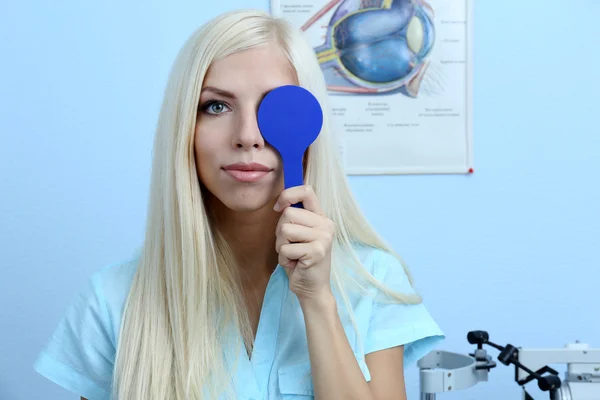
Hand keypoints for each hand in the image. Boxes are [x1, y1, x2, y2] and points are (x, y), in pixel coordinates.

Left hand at [274, 185, 334, 300]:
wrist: (312, 288)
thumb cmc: (301, 260)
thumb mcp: (298, 234)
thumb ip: (295, 217)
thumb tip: (281, 202)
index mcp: (322, 217)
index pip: (306, 191)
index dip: (287, 194)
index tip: (278, 207)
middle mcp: (326, 224)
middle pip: (288, 213)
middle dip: (280, 231)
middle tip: (290, 245)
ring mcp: (323, 237)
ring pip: (285, 230)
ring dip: (282, 246)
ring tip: (293, 254)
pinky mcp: (317, 251)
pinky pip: (286, 248)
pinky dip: (284, 258)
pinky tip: (296, 263)